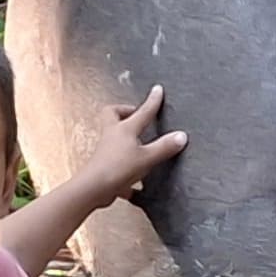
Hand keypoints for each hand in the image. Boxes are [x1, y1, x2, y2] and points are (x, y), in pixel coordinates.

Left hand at [63, 85, 185, 208]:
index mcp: (125, 129)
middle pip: (113, 114)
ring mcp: (106, 149)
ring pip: (112, 135)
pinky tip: (135, 176)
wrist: (94, 188)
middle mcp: (113, 135)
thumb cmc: (119, 168)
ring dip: (124, 134)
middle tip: (137, 116)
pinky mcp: (104, 164)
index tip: (158, 89)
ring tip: (138, 141)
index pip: (142, 111)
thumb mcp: (147, 158)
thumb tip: (181, 135)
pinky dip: (124, 162)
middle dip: (124, 111)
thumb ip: (164, 147)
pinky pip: (114, 158)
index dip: (152, 100)